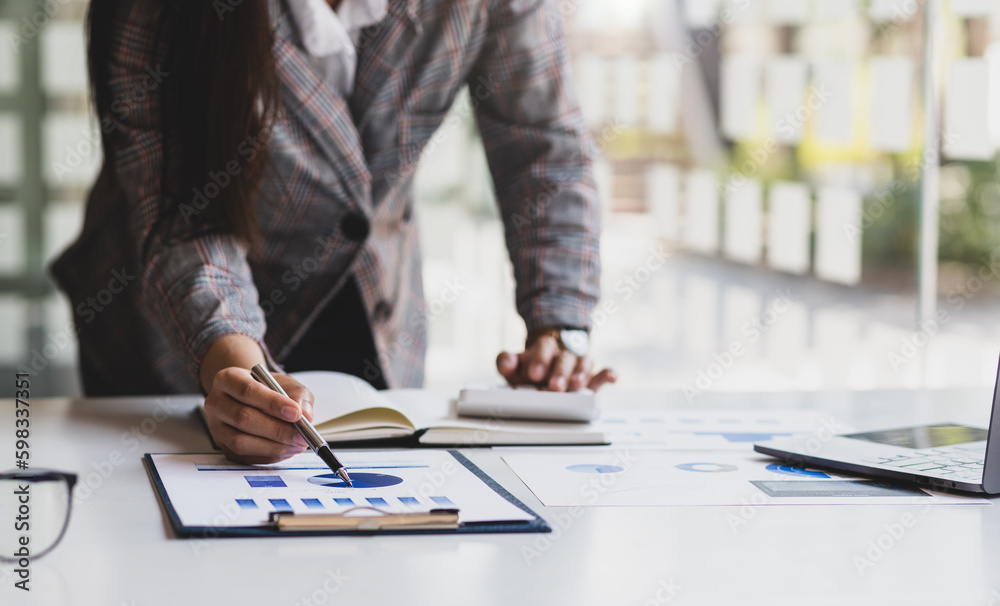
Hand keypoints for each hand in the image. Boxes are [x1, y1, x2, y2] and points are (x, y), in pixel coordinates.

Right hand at [202, 367, 314, 463]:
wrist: (250, 396)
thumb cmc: (267, 388)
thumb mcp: (285, 383)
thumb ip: (298, 395)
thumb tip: (305, 415)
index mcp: (228, 379)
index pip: (248, 391)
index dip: (273, 403)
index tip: (296, 413)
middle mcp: (217, 402)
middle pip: (243, 418)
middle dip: (277, 430)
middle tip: (301, 435)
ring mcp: (216, 427)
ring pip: (240, 441)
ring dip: (273, 446)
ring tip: (296, 444)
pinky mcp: (222, 446)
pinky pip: (244, 457)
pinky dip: (268, 456)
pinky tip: (285, 450)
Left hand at [495, 336, 616, 391]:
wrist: (545, 368)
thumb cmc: (529, 369)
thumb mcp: (514, 366)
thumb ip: (506, 362)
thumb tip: (506, 364)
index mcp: (544, 348)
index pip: (545, 346)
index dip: (540, 358)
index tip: (534, 374)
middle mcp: (563, 355)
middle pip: (565, 357)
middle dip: (560, 372)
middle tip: (554, 387)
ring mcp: (578, 366)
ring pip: (584, 363)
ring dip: (581, 374)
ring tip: (576, 385)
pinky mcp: (591, 379)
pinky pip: (602, 373)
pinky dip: (608, 374)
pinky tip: (612, 377)